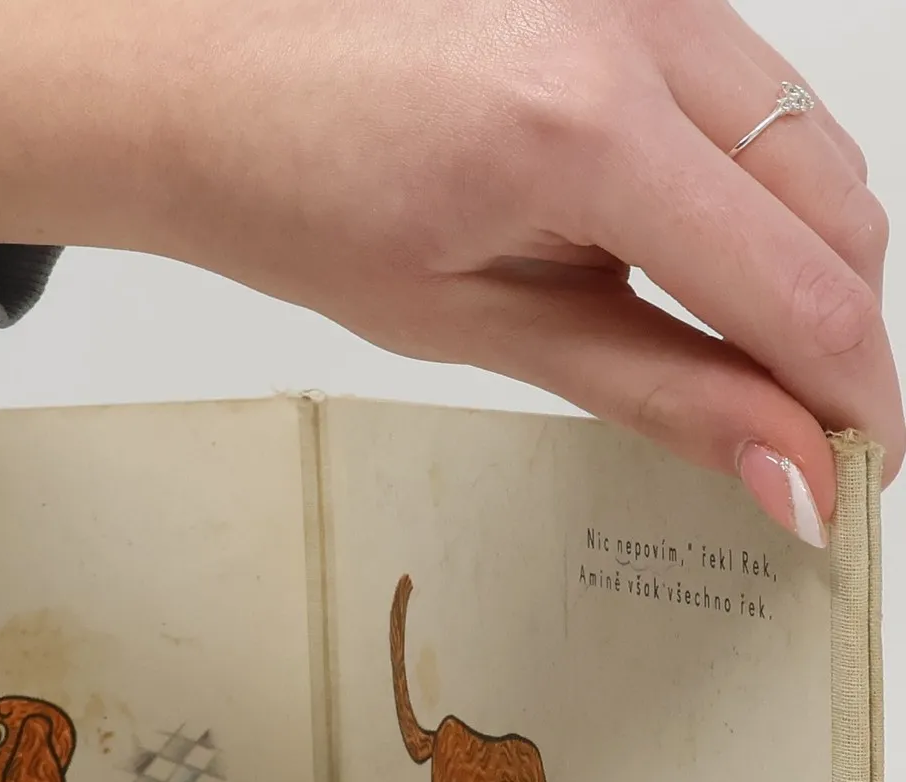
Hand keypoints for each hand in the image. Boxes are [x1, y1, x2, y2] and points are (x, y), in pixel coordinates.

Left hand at [0, 0, 898, 538]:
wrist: (202, 79)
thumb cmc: (293, 197)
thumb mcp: (474, 323)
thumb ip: (653, 390)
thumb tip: (786, 470)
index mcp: (585, 126)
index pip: (799, 285)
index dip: (853, 395)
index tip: (861, 476)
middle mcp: (642, 23)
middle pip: (839, 202)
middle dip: (837, 331)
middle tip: (798, 436)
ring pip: (808, 144)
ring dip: (798, 259)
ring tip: (726, 355)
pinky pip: (750, 94)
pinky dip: (746, 187)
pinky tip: (675, 255)